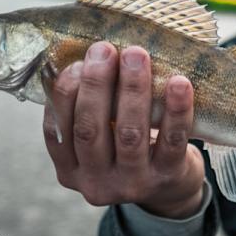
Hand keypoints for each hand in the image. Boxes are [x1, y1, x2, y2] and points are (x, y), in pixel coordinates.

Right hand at [43, 41, 204, 217]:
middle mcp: (96, 182)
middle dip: (96, 84)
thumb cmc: (126, 148)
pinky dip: (175, 110)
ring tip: (136, 55)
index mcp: (70, 169)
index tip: (76, 62)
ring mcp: (132, 183)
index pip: (56, 131)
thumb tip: (86, 55)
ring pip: (129, 133)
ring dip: (132, 89)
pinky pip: (172, 141)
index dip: (64, 93)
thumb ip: (87, 109)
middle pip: (90, 130)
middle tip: (104, 49)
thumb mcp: (99, 139)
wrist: (169, 187)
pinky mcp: (167, 177)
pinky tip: (178, 83)